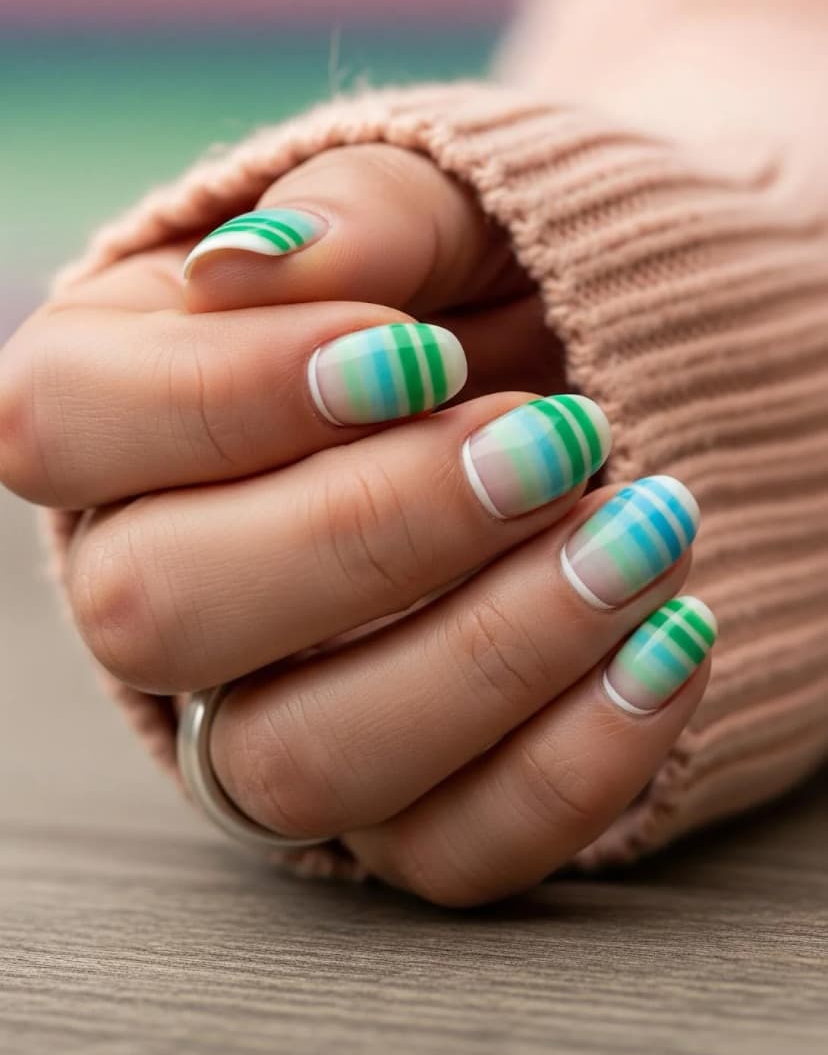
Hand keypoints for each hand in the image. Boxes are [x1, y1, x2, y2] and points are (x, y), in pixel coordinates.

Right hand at [0, 144, 712, 904]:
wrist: (600, 376)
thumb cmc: (488, 278)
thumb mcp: (440, 204)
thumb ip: (358, 214)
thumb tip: (253, 264)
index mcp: (119, 403)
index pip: (64, 423)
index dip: (230, 399)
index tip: (418, 355)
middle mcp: (160, 579)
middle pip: (155, 613)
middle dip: (373, 529)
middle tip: (549, 442)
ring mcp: (271, 714)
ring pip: (298, 761)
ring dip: (487, 654)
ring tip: (638, 536)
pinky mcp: (403, 807)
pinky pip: (450, 849)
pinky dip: (576, 759)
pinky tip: (669, 641)